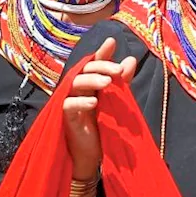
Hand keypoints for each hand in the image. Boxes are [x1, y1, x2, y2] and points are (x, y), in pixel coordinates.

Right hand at [63, 37, 136, 179]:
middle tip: (118, 70)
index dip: (101, 53)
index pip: (93, 65)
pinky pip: (68, 105)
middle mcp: (78, 90)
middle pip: (84, 70)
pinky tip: (93, 102)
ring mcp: (69, 103)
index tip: (112, 42)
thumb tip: (131, 59)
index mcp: (90, 85)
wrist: (94, 155)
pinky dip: (80, 102)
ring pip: (74, 83)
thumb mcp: (117, 102)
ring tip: (108, 83)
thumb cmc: (104, 126)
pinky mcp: (65, 118)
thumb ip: (122, 82)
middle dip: (101, 66)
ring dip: (91, 80)